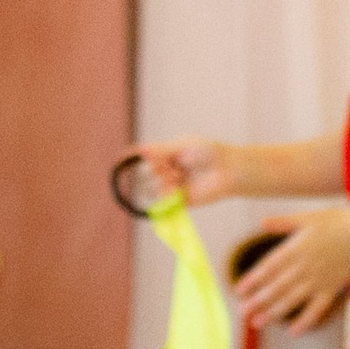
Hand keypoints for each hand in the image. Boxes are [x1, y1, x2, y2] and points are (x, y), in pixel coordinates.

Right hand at [127, 137, 242, 207]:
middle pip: (145, 174)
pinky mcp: (179, 201)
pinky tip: (177, 188)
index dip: (136, 159)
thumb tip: (139, 150)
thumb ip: (160, 150)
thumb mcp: (182, 146)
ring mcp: (172, 186)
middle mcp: (167, 171)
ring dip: (162, 181)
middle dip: (155, 168)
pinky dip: (166, 194)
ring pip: (151, 188)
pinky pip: (162, 202)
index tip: (124, 160)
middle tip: (171, 165)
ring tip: (178, 175)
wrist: (226, 170)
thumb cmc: (208, 153)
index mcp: (167, 155)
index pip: (144, 158)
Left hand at [235, 207, 349, 332]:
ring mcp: (319, 280)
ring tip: (258, 323)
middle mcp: (305, 266)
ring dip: (274, 313)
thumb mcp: (307, 217)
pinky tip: (293, 332)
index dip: (253, 280)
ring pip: (293, 300)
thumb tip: (262, 222)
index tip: (239, 291)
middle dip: (258, 301)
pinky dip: (306, 321)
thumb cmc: (337, 222)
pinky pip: (317, 309)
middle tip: (242, 313)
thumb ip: (283, 223)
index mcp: (296, 248)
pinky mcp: (332, 289)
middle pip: (277, 286)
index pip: (269, 267)